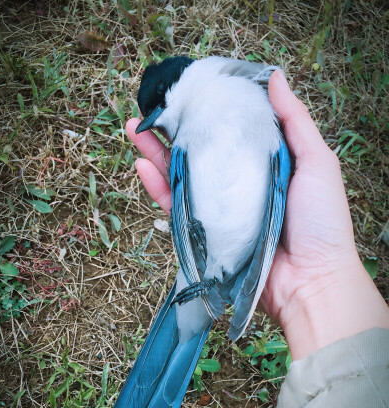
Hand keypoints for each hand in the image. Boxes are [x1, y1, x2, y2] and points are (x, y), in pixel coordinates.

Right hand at [126, 71, 388, 358]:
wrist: (310, 281)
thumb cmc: (321, 222)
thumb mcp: (317, 162)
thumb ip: (295, 121)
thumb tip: (275, 77)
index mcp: (265, 164)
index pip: (233, 131)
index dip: (212, 111)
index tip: (192, 91)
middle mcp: (239, 184)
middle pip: (201, 151)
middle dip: (174, 129)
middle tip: (151, 108)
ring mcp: (221, 209)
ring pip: (182, 176)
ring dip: (156, 152)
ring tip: (134, 129)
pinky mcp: (206, 234)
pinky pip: (177, 207)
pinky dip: (158, 186)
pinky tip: (143, 165)